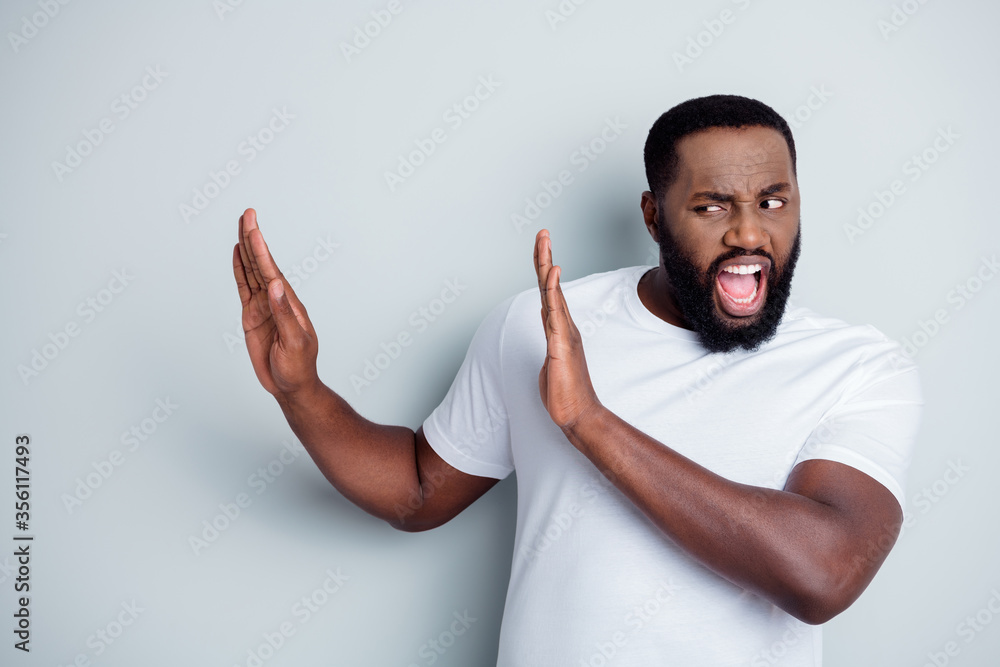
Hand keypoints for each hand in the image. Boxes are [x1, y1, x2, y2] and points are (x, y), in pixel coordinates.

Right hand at [233, 208, 319, 397]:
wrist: (291, 386)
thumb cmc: (298, 367)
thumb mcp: (294, 342)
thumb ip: (284, 313)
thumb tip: (275, 285)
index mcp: (288, 302)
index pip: (271, 270)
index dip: (261, 248)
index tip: (253, 226)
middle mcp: (276, 299)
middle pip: (260, 264)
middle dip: (253, 239)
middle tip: (247, 213)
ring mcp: (263, 306)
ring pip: (251, 272)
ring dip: (246, 249)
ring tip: (241, 226)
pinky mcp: (252, 316)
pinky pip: (244, 288)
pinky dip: (239, 270)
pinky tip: (237, 254)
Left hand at [533, 229, 601, 430]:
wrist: (578, 414)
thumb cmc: (566, 390)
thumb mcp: (552, 358)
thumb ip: (551, 337)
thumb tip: (547, 319)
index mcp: (560, 328)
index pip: (549, 292)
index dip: (544, 268)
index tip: (542, 246)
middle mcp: (564, 326)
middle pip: (551, 285)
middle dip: (545, 256)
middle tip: (542, 232)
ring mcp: (564, 334)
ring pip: (552, 293)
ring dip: (546, 265)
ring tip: (544, 241)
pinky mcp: (560, 345)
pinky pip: (555, 312)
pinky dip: (553, 291)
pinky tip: (552, 273)